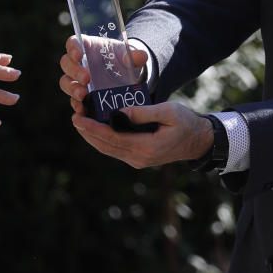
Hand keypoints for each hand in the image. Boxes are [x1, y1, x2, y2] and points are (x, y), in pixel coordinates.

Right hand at [58, 34, 147, 114]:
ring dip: (72, 89)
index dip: (73, 48)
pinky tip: (82, 109)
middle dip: (74, 71)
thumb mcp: (131, 56)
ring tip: (83, 95)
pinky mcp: (81, 95)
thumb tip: (141, 56)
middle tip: (86, 78)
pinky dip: (76, 105)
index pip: (73, 43)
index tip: (79, 55)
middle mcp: (78, 62)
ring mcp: (77, 80)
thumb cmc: (123, 60)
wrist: (126, 76)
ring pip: (66, 82)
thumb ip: (135, 55)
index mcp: (87, 46)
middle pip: (66, 63)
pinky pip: (73, 100)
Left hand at [70, 102, 212, 168]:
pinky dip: (103, 140)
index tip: (79, 118)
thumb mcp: (168, 112)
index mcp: (146, 146)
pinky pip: (116, 150)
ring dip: (93, 138)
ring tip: (80, 123)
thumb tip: (119, 111)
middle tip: (75, 118)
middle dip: (88, 133)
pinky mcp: (138, 158)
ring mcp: (138, 160)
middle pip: (106, 146)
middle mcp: (139, 158)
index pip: (113, 138)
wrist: (198, 141)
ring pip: (109, 150)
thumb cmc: (186, 123)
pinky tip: (96, 130)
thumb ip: (144, 112)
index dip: (94, 128)